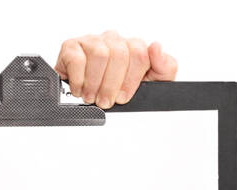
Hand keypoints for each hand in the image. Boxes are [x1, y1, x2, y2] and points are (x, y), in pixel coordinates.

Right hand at [53, 31, 178, 108]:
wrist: (94, 94)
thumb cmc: (123, 89)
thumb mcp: (154, 83)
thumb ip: (165, 67)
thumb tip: (156, 47)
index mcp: (134, 47)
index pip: (139, 53)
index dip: (131, 80)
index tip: (124, 97)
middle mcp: (114, 40)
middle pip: (119, 54)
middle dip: (112, 84)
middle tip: (106, 101)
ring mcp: (92, 41)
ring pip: (99, 54)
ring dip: (95, 83)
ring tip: (93, 97)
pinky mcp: (72, 46)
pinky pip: (76, 58)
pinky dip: (78, 79)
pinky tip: (80, 88)